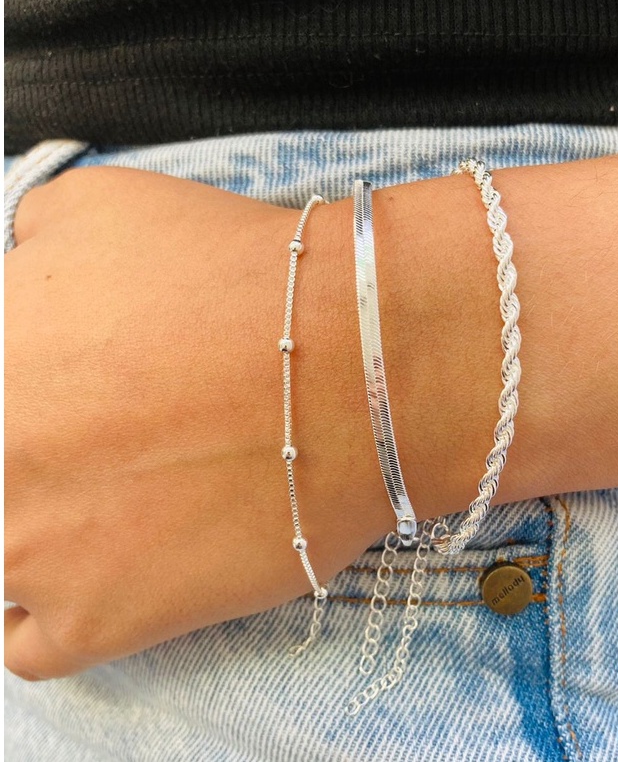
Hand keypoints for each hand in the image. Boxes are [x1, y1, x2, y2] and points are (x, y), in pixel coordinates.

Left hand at [4, 167, 386, 681]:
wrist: (352, 365)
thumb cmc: (234, 276)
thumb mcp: (96, 208)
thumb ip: (22, 254)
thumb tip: (14, 290)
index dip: (30, 390)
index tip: (73, 394)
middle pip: (0, 474)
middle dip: (46, 451)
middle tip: (115, 438)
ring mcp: (25, 556)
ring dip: (48, 530)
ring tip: (122, 500)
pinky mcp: (93, 626)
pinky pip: (28, 639)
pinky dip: (65, 606)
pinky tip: (122, 563)